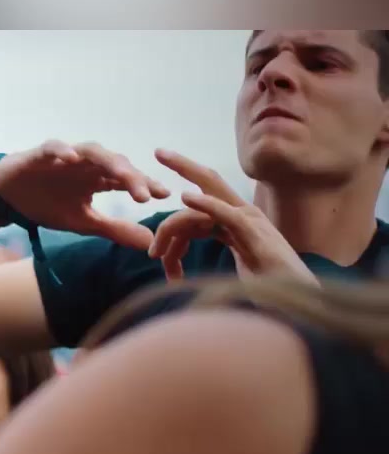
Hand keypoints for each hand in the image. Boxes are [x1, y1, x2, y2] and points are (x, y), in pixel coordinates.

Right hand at [0, 140, 170, 250]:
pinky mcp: (40, 154)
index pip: (127, 179)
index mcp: (98, 179)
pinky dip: (62, 150)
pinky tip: (71, 158)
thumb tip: (150, 243)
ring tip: (122, 175)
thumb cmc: (47, 204)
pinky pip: (53, 147)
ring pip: (92, 151)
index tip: (163, 196)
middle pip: (115, 164)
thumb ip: (115, 229)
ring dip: (108, 161)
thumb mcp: (83, 222)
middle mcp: (86, 164)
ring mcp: (64, 157)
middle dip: (132, 178)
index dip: (145, 185)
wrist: (8, 196)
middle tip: (145, 195)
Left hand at [148, 149, 317, 284]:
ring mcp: (252, 222)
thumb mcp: (233, 265)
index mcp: (236, 220)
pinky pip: (227, 214)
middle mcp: (244, 215)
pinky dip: (206, 203)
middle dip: (183, 164)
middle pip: (210, 181)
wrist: (300, 303)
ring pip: (208, 200)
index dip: (182, 186)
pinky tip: (186, 198)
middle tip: (158, 150)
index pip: (206, 194)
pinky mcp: (256, 235)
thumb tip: (179, 257)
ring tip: (154, 253)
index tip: (156, 182)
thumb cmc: (268, 288)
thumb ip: (212, 252)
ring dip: (172, 226)